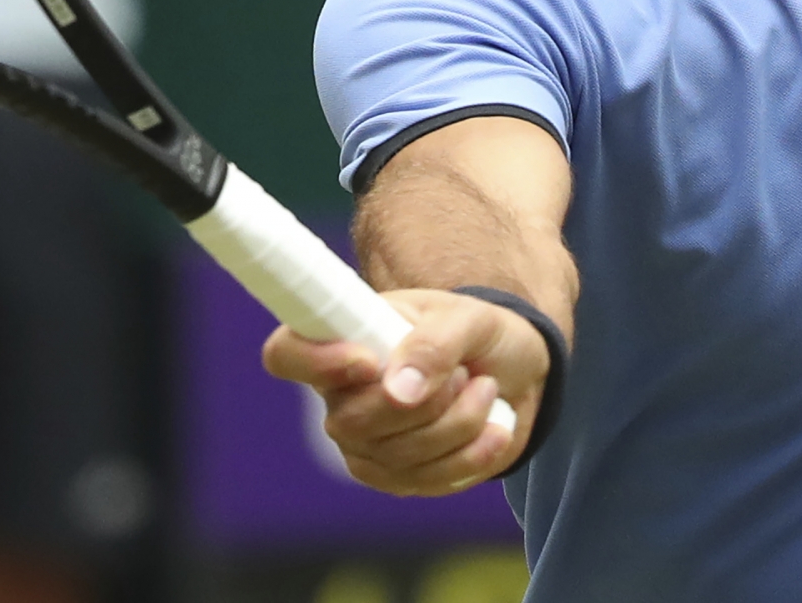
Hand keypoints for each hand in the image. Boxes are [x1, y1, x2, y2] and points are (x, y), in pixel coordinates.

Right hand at [262, 287, 550, 494]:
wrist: (515, 374)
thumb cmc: (478, 333)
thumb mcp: (468, 319)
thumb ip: (433, 344)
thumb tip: (397, 392)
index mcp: (344, 337)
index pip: (286, 354)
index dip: (314, 363)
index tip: (369, 361)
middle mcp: (341, 395)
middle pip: (352, 421)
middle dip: (426, 402)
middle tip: (464, 372)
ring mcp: (365, 443)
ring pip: (398, 455)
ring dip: (459, 423)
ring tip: (484, 389)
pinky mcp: (397, 477)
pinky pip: (427, 481)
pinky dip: (472, 455)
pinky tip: (494, 428)